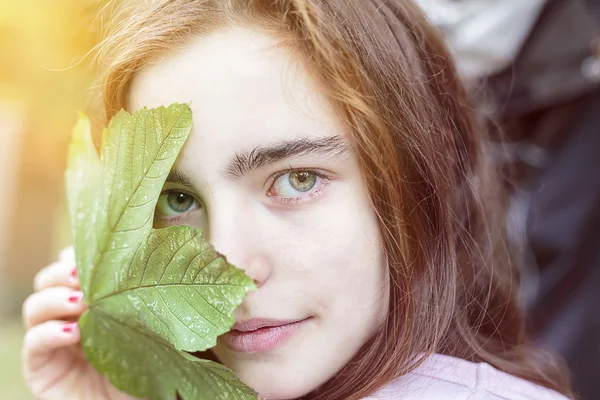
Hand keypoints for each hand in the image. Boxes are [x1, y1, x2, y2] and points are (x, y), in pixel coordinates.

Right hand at [22, 246, 139, 399]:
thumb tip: (158, 262)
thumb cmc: (149, 367)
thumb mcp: (149, 326)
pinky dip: (48, 333)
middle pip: (47, 280)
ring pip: (34, 307)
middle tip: (86, 278)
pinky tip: (73, 332)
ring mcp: (52, 341)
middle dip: (63, 273)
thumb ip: (143, 299)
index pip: (72, 267)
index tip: (98, 256)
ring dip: (55, 298)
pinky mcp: (41, 368)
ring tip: (83, 302)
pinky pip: (33, 343)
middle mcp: (68, 315)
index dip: (78, 257)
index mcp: (93, 300)